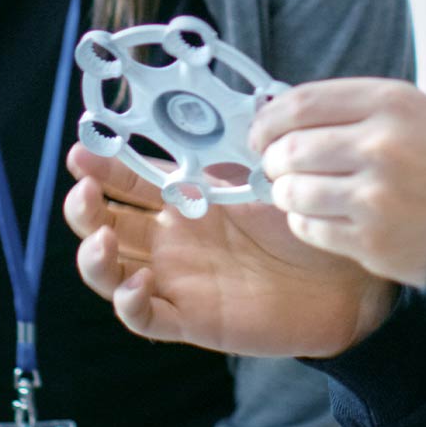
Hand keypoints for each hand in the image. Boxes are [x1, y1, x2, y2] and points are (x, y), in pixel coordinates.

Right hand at [63, 143, 396, 357]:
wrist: (343, 276)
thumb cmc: (302, 220)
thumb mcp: (261, 177)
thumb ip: (227, 152)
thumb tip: (201, 108)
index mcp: (184, 199)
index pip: (127, 181)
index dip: (100, 167)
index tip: (82, 150)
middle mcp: (171, 239)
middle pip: (105, 225)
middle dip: (83, 208)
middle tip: (84, 191)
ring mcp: (177, 279)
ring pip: (111, 274)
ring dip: (93, 258)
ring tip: (100, 238)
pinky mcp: (192, 318)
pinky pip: (146, 318)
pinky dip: (130, 304)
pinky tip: (138, 284)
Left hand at [250, 78, 425, 287]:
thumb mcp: (414, 112)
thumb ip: (353, 109)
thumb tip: (283, 114)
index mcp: (391, 102)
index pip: (301, 102)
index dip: (269, 118)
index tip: (260, 131)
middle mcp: (381, 144)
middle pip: (291, 147)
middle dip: (272, 158)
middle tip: (275, 165)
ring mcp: (376, 196)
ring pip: (293, 191)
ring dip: (285, 192)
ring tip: (298, 192)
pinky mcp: (372, 241)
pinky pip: (310, 228)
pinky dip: (304, 221)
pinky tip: (321, 215)